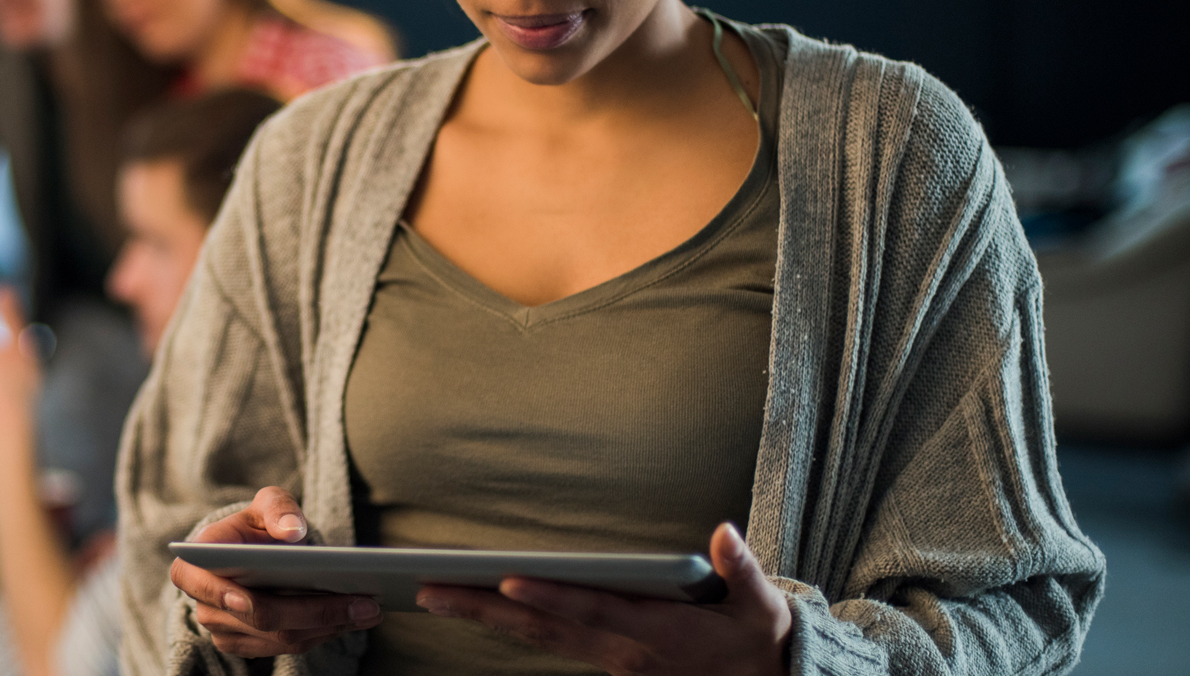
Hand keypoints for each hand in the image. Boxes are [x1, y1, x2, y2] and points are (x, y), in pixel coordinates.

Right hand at [169, 487, 382, 656]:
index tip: (250, 600)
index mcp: (195, 565)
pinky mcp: (249, 647)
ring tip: (368, 610)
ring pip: (281, 638)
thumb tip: (292, 531)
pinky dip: (323, 633)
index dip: (223, 596)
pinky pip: (289, 648)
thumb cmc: (259, 525)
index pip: (203, 585)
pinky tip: (351, 618)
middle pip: (261, 617)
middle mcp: (205, 605)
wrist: (257, 553)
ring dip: (328, 626)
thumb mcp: (267, 504)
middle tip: (364, 603)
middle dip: (315, 611)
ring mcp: (225, 631)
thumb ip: (278, 509)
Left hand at [415, 523, 790, 675]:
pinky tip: (479, 605)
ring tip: (434, 594)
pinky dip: (510, 623)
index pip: (592, 611)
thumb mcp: (762, 607)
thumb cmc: (758, 639)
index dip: (550, 597)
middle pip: (542, 629)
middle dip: (484, 609)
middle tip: (429, 590)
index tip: (508, 579)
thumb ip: (743, 569)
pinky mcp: (605, 659)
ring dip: (485, 616)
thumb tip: (723, 532)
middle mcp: (622, 651)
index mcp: (657, 633)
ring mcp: (609, 659)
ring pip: (537, 638)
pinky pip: (547, 641)